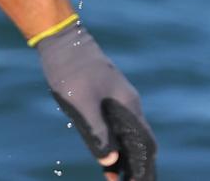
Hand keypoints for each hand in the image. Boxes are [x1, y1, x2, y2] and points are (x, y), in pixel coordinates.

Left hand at [34, 20, 156, 180]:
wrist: (63, 42)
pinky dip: (115, 148)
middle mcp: (128, 105)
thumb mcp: (82, 103)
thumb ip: (98, 132)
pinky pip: (116, 129)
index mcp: (128, 106)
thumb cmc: (72, 70)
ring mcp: (118, 102)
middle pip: (140, 142)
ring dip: (126, 160)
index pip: (146, 143)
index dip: (145, 166)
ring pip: (128, 137)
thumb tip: (110, 162)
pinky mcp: (105, 101)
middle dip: (138, 166)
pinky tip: (107, 163)